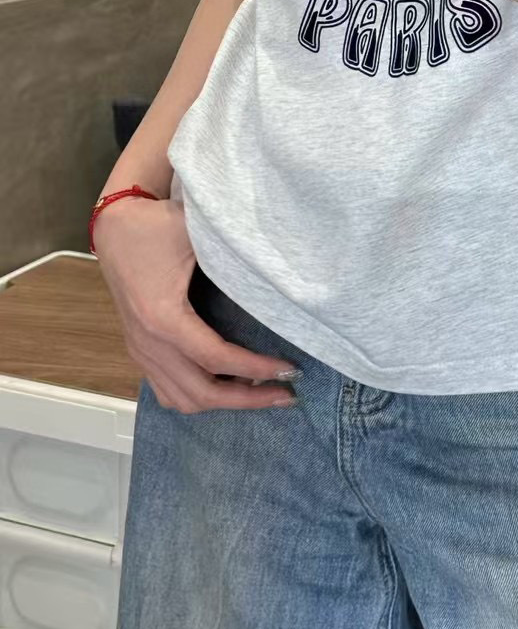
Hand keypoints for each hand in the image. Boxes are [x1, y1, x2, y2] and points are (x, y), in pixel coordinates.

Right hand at [94, 195, 297, 412]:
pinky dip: (199, 396)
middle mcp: (149, 344)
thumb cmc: (156, 227)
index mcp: (163, 319)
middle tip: (286, 394)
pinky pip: (167, 391)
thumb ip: (234, 256)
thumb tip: (279, 275)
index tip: (291, 370)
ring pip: (183, 400)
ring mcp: (141, 352)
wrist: (114, 226)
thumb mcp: (197, 235)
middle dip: (248, 399)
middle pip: (202, 393)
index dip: (257, 368)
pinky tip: (227, 383)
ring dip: (224, 402)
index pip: (217, 359)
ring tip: (261, 390)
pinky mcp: (140, 351)